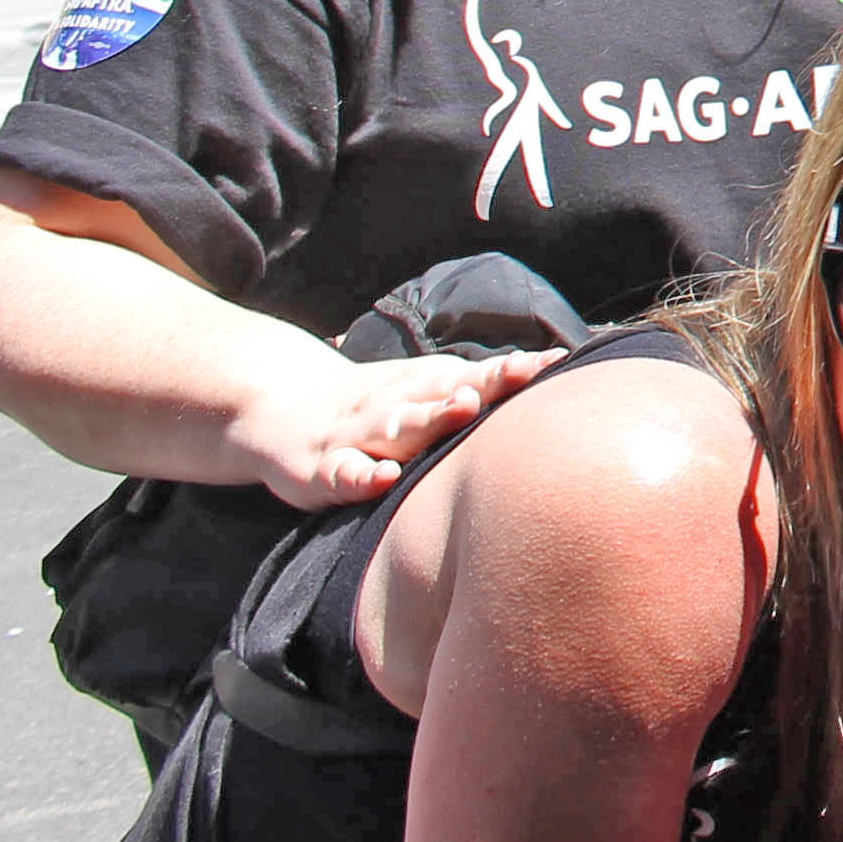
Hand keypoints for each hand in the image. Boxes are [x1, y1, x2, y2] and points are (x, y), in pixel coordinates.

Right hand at [229, 348, 560, 510]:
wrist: (284, 408)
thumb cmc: (383, 406)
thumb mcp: (429, 389)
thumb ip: (485, 384)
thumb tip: (558, 363)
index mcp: (426, 387)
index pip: (474, 376)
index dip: (509, 372)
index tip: (547, 363)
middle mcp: (398, 405)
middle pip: (442, 397)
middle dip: (477, 390)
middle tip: (510, 380)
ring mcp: (360, 434)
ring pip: (396, 427)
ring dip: (429, 419)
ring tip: (461, 409)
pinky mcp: (324, 468)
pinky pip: (345, 473)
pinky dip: (362, 475)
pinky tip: (382, 478)